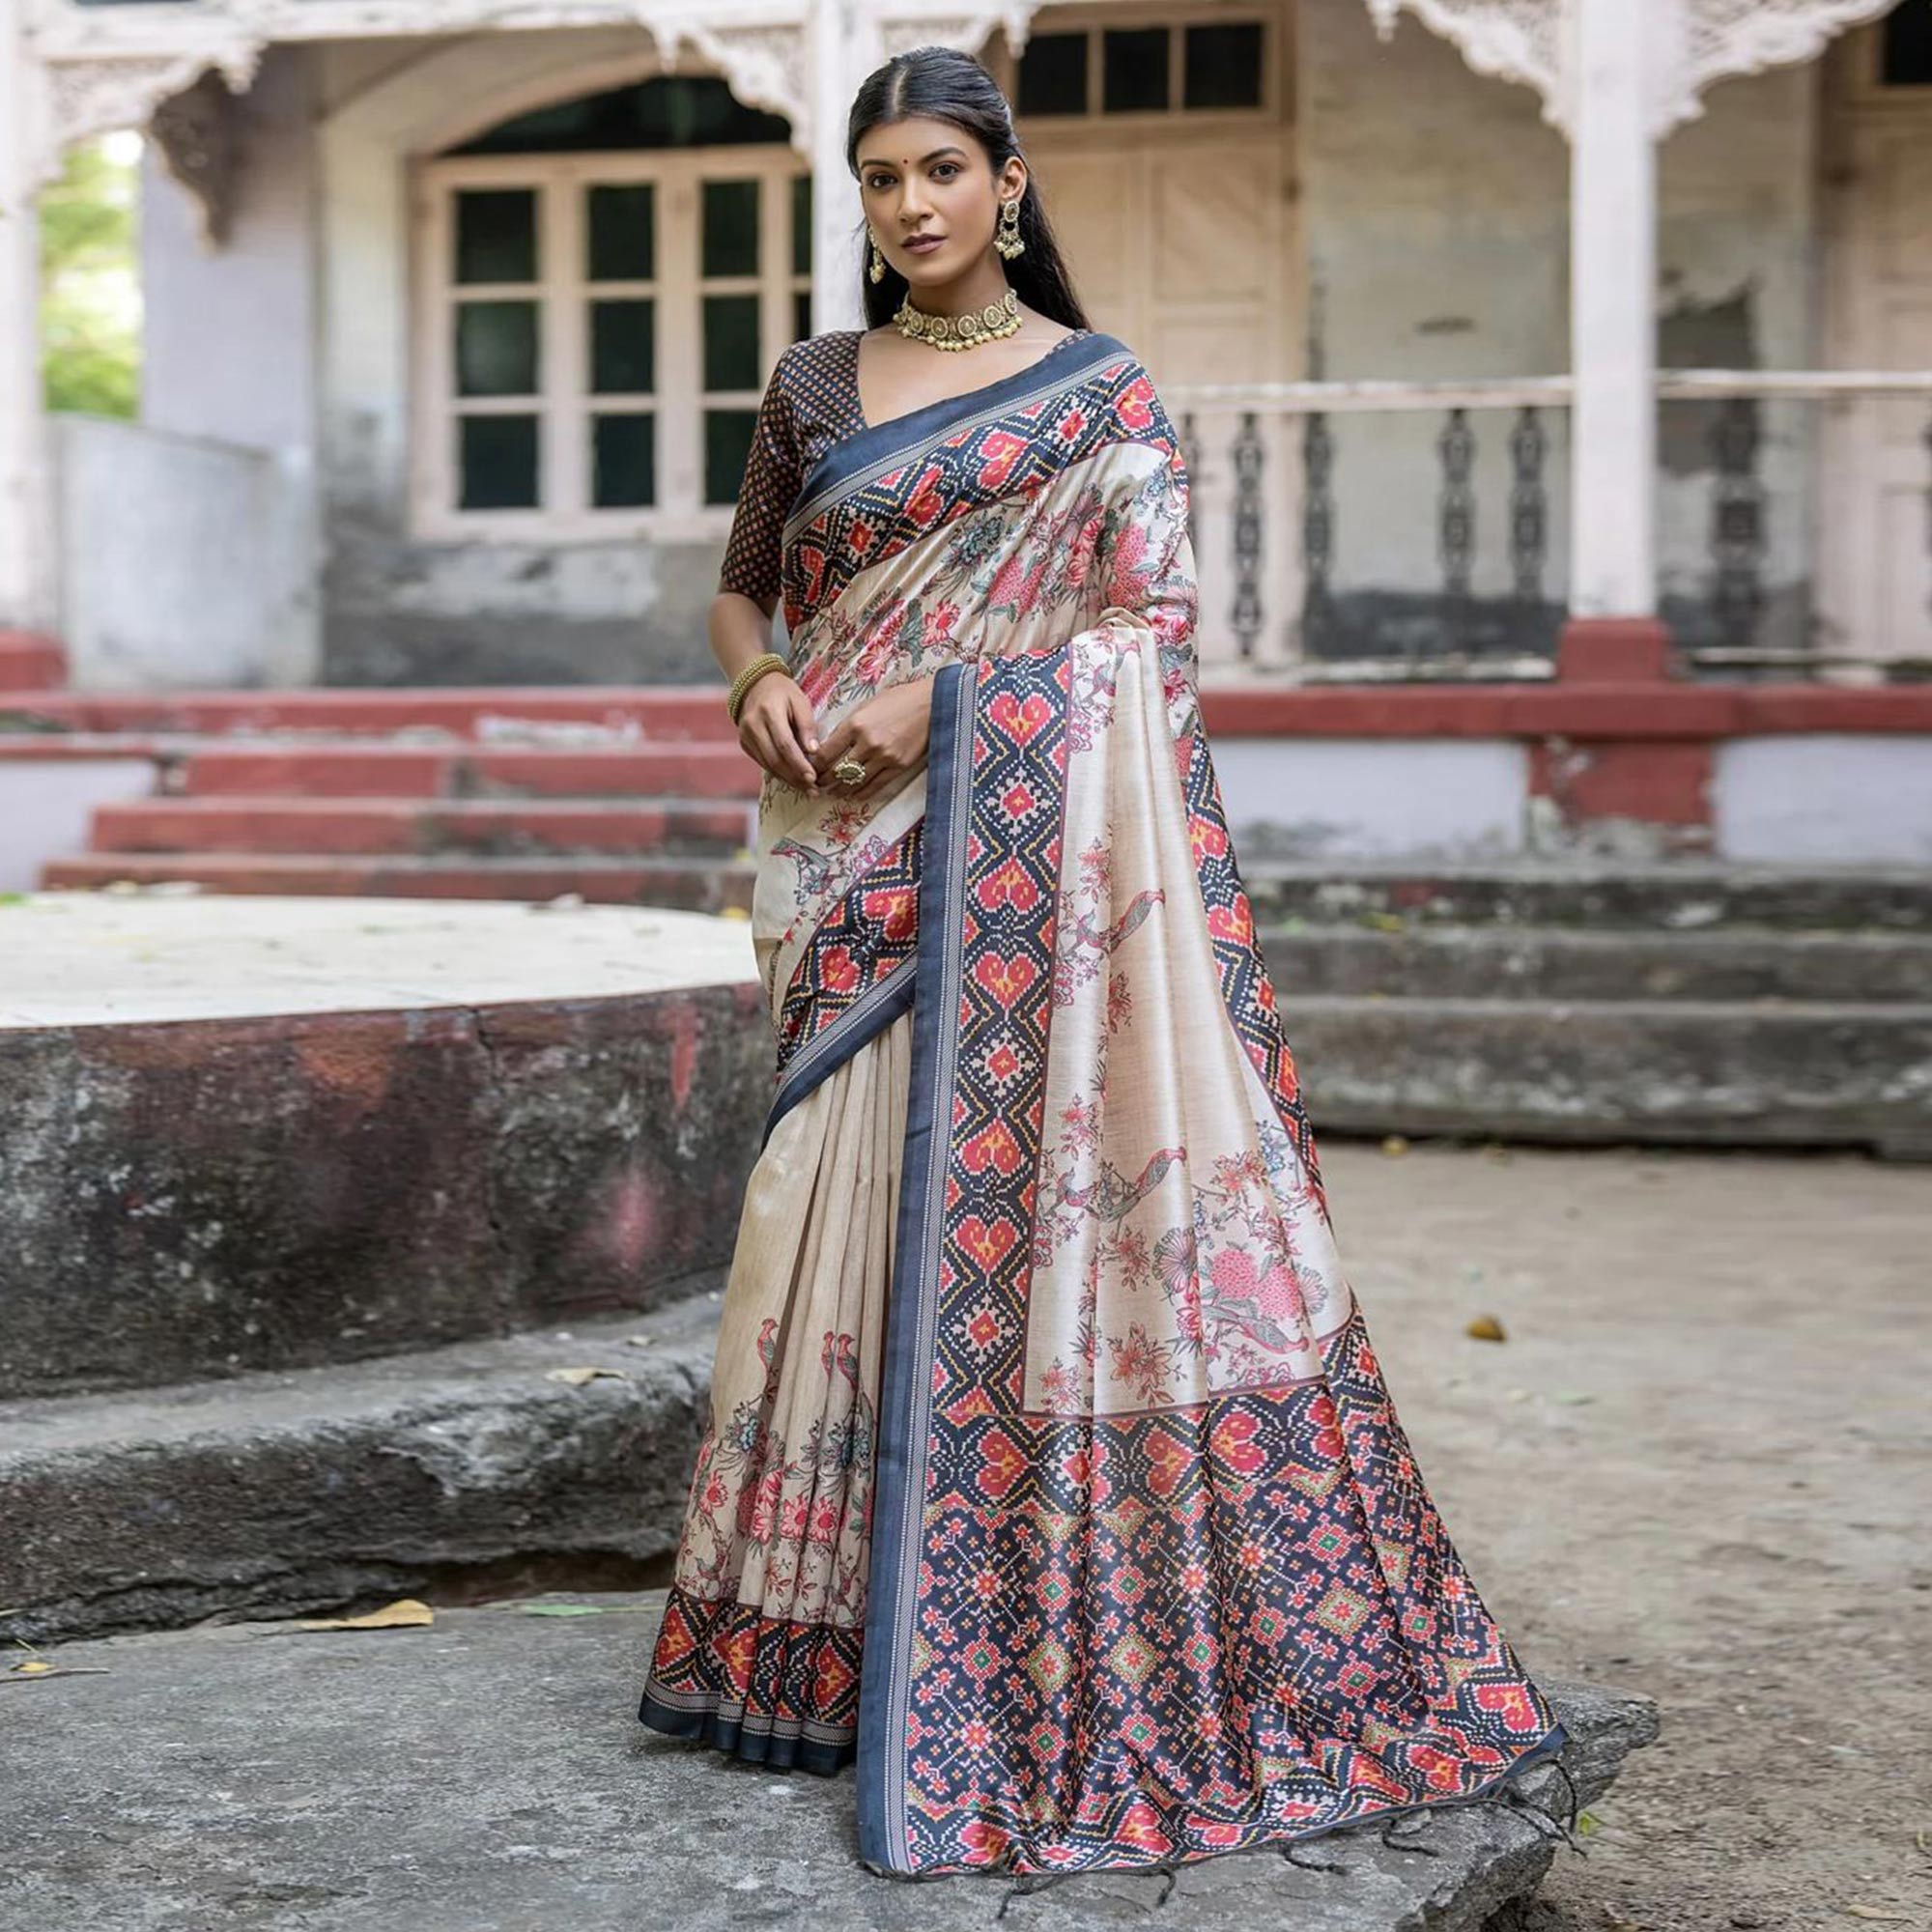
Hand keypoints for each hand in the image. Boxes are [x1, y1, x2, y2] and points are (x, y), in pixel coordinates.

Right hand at [737, 672, 820, 792]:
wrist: (756, 685)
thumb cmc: (784, 693)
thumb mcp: (801, 702)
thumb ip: (807, 726)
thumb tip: (813, 752)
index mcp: (769, 712)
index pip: (784, 744)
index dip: (798, 764)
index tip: (813, 778)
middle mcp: (753, 725)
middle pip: (774, 759)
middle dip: (794, 777)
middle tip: (813, 789)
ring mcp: (745, 736)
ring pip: (768, 765)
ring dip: (788, 779)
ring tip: (806, 788)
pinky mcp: (744, 744)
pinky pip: (763, 763)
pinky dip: (779, 773)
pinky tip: (793, 779)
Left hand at [810, 679, 934, 803]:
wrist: (932, 704)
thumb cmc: (899, 699)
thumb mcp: (867, 705)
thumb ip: (849, 726)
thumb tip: (832, 745)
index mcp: (855, 724)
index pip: (826, 752)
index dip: (814, 764)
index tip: (810, 768)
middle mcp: (867, 743)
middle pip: (837, 770)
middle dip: (824, 780)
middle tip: (817, 784)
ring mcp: (884, 757)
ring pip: (854, 781)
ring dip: (840, 789)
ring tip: (832, 792)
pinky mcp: (898, 766)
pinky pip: (875, 785)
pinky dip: (862, 792)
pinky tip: (854, 794)